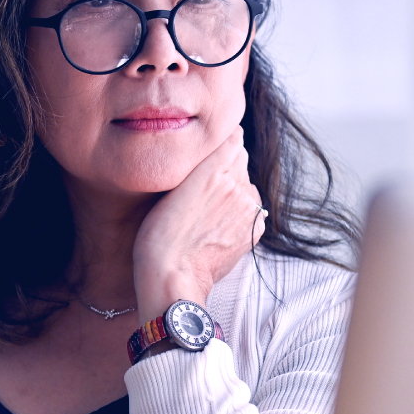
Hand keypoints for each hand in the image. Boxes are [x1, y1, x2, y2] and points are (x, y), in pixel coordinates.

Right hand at [132, 126, 264, 320]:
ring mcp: (249, 209)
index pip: (232, 140)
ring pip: (246, 186)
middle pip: (240, 163)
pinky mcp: (254, 229)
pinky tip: (217, 225)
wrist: (173, 276)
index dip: (218, 148)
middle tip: (198, 193)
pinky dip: (240, 213)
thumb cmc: (159, 234)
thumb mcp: (171, 187)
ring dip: (232, 192)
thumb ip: (206, 159)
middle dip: (224, 171)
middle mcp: (238, 185)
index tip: (203, 160)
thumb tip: (232, 137)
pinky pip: (251, 209)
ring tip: (206, 212)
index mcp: (214, 169)